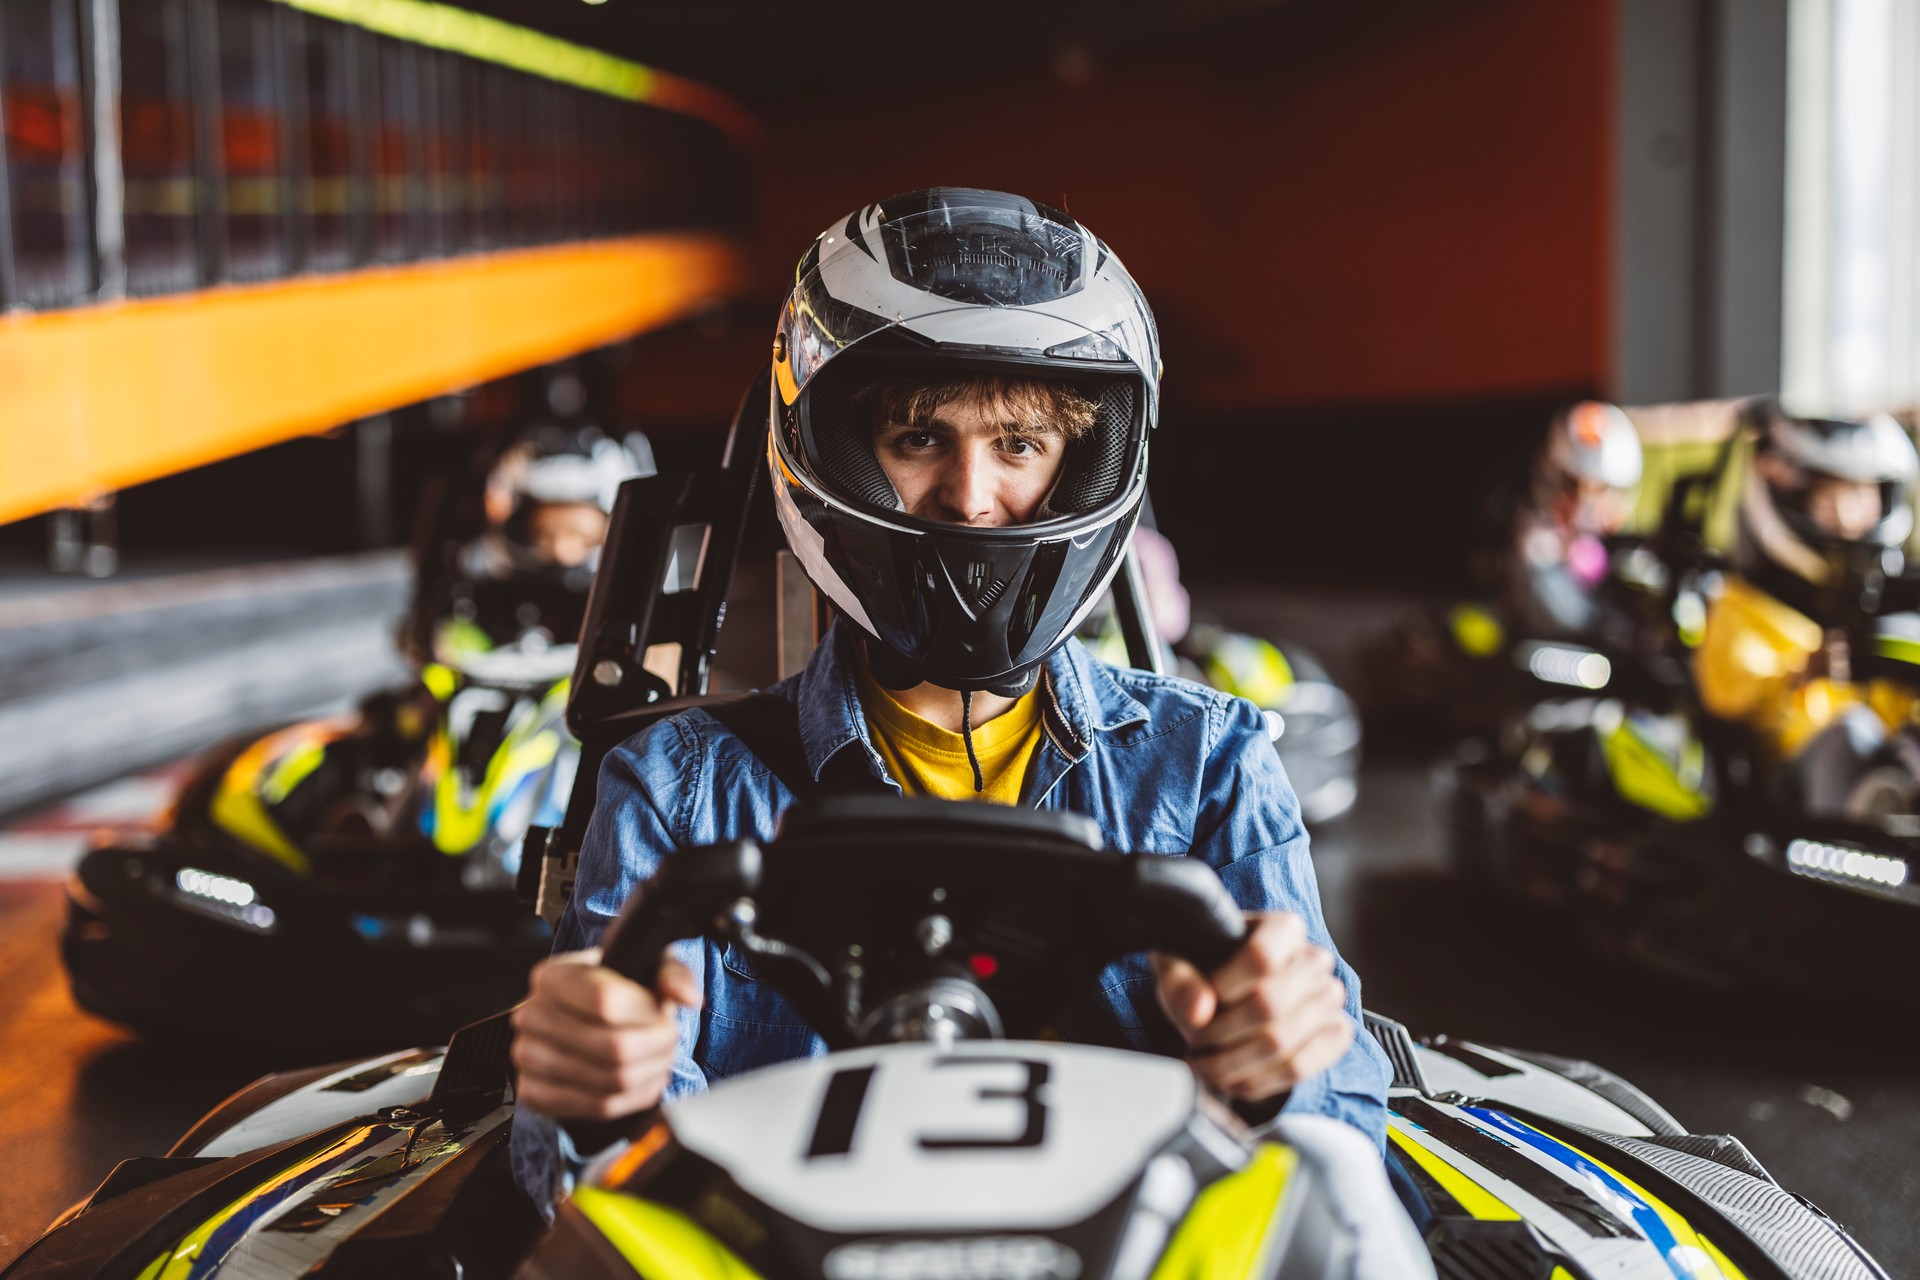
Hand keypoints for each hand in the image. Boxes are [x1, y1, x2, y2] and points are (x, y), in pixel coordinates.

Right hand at [510, 948, 701, 1120]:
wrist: (581, 1017)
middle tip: (670, 1041)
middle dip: (656, 1048)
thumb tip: (686, 996)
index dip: (647, 1014)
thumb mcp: (645, 966)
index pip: (606, 1000)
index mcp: (553, 976)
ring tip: (661, 1060)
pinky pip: (596, 1107)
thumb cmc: (616, 989)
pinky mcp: (533, 1092)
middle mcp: (531, 1015)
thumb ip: (672, 974)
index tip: (665, 1015)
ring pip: (609, 1081)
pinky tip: (644, 1081)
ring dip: (649, 1074)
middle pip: (612, 1047)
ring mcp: (527, 1056)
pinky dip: (632, 1099)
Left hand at [1152, 912, 1352, 1101]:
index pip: (1261, 958)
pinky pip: (1300, 1068)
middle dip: (1221, 1032)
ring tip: (1205, 1064)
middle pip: (1270, 1005)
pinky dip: (1258, 1081)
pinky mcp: (1335, 1034)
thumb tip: (1199, 1012)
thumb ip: (1181, 982)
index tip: (1200, 1003)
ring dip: (1233, 1063)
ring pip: (1282, 1043)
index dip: (1224, 987)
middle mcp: (1314, 960)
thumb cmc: (1204, 972)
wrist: (1227, 994)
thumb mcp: (1178, 965)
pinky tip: (1232, 1079)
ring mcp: (1329, 999)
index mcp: (1283, 929)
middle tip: (1194, 1041)